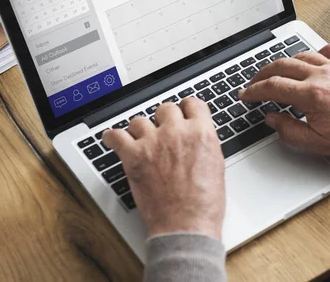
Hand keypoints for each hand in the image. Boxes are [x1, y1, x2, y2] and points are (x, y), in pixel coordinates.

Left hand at [103, 98, 224, 238]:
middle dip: (165, 119)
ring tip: (140, 139)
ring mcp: (154, 142)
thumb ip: (204, 143)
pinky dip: (113, 137)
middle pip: (166, 108)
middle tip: (163, 130)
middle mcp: (177, 132)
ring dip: (140, 129)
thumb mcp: (216, 164)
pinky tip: (114, 139)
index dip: (187, 109)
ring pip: (140, 120)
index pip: (193, 104)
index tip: (183, 113)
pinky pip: (116, 136)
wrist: (186, 225)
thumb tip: (196, 137)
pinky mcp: (134, 156)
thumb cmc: (204, 203)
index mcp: (201, 132)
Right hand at [240, 44, 329, 161]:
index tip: (246, 94)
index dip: (254, 90)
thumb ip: (289, 130)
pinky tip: (311, 60)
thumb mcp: (318, 143)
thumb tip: (271, 118)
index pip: (272, 86)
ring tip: (276, 71)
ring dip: (285, 62)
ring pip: (302, 55)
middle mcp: (322, 75)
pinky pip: (328, 49)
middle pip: (282, 66)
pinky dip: (315, 52)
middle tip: (254, 81)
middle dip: (262, 73)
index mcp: (312, 95)